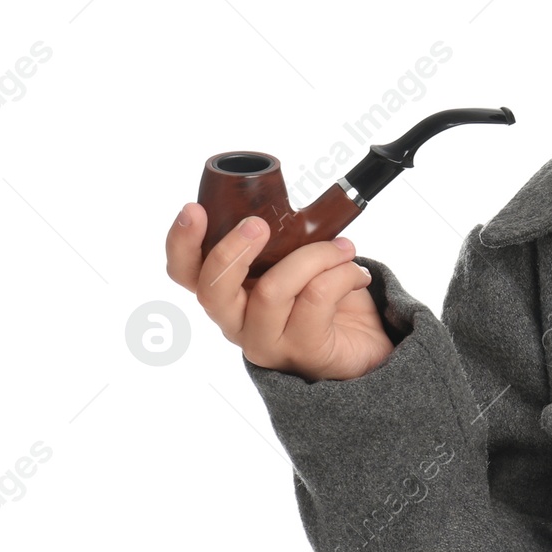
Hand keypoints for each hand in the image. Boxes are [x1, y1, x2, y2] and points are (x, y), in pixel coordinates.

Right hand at [165, 203, 395, 380]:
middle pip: (212, 291)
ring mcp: (268, 342)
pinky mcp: (304, 351)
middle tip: (259, 225)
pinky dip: (342, 274)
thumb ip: (283, 239)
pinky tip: (357, 274)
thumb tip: (284, 200)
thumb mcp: (298, 262)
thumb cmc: (328, 299)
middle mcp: (238, 323)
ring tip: (343, 248)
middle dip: (232, 251)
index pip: (186, 275)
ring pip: (272, 290)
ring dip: (314, 256)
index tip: (193, 210)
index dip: (182, 243)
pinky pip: (316, 298)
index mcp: (230, 295)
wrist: (368, 345)